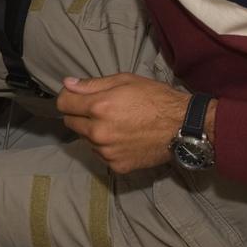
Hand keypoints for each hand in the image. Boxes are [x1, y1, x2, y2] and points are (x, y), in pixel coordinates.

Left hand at [56, 73, 204, 173]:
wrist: (182, 127)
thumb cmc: (156, 98)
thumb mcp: (125, 81)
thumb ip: (92, 84)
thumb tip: (67, 84)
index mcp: (99, 107)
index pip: (63, 104)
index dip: (68, 98)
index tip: (75, 97)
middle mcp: (99, 132)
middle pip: (70, 123)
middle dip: (80, 115)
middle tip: (100, 110)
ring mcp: (107, 152)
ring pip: (86, 140)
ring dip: (94, 132)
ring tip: (117, 125)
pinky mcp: (117, 166)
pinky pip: (101, 155)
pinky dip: (107, 148)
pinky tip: (124, 139)